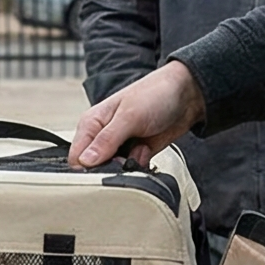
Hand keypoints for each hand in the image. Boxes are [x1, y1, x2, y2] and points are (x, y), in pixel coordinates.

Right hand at [71, 61, 206, 169]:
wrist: (187, 95)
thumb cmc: (155, 94)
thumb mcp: (129, 116)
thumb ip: (106, 140)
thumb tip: (85, 161)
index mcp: (92, 123)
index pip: (77, 155)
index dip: (87, 167)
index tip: (105, 167)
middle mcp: (102, 135)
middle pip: (95, 167)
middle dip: (111, 168)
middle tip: (125, 159)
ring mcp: (120, 145)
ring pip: (114, 171)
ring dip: (128, 167)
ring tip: (139, 150)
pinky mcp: (136, 152)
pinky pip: (132, 170)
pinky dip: (141, 165)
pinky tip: (147, 151)